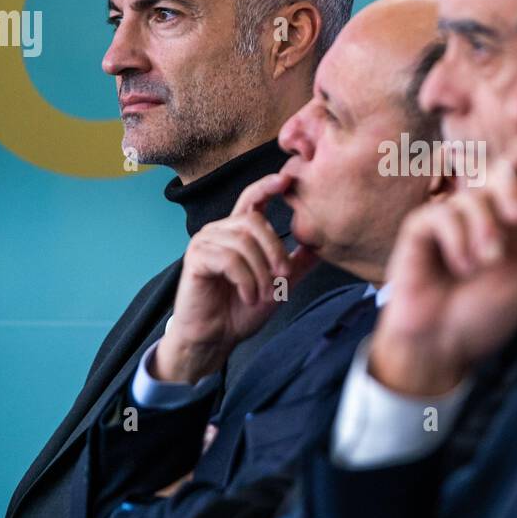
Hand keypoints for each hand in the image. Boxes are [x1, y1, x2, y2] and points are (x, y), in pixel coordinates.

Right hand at [153, 173, 316, 384]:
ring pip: (243, 242)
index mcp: (238, 232)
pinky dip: (245, 280)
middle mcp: (219, 230)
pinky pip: (229, 259)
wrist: (216, 338)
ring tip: (262, 294)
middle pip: (254, 221)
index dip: (267, 186)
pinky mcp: (195, 258)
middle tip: (283, 277)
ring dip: (260, 272)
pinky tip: (248, 296)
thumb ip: (297, 263)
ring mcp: (205, 242)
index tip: (286, 179)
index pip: (252, 198)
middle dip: (274, 250)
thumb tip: (321, 244)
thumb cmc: (241, 310)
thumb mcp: (278, 284)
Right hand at [369, 137, 516, 396]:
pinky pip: (441, 215)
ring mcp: (445, 221)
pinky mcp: (418, 230)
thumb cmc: (483, 318)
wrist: (442, 347)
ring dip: (483, 231)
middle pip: (495, 176)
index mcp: (505, 224)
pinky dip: (456, 239)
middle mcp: (475, 216)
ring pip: (471, 199)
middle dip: (511, 188)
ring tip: (485, 264)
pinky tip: (460, 266)